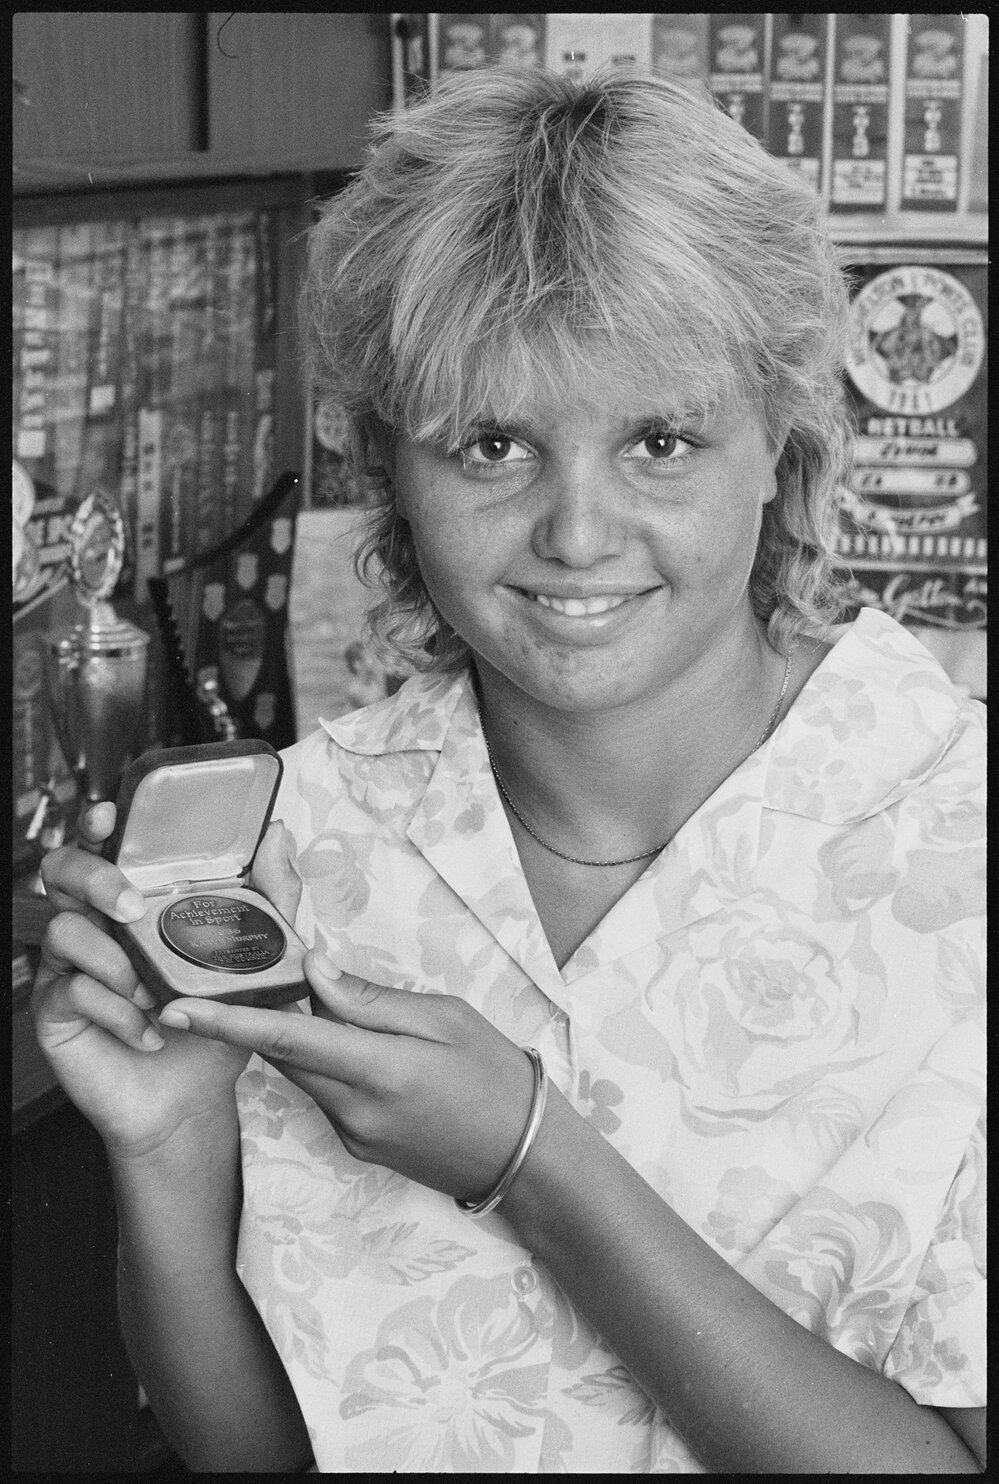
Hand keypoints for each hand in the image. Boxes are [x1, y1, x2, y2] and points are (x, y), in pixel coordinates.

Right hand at [31, 802, 250, 1160]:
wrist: (195, 1097)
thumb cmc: (216, 1020)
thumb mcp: (255, 958)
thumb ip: (270, 897)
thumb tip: (277, 836)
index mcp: (137, 899)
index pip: (104, 845)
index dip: (99, 824)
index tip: (111, 816)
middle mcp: (96, 922)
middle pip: (62, 871)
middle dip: (95, 879)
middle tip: (133, 908)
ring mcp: (71, 964)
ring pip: (63, 930)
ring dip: (115, 962)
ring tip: (153, 993)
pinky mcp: (55, 1010)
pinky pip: (71, 990)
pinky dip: (118, 1012)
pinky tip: (150, 1031)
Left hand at [156, 954, 536, 1202]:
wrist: (524, 1157)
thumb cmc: (496, 1075)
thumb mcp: (446, 1019)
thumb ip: (373, 1000)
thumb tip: (315, 970)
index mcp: (380, 1070)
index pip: (286, 1040)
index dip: (226, 1023)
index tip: (175, 1010)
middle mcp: (355, 1109)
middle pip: (285, 1055)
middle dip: (255, 1019)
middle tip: (232, 977)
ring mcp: (354, 1134)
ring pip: (305, 1074)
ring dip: (296, 1039)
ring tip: (308, 998)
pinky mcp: (358, 1145)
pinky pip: (326, 1094)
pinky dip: (325, 1063)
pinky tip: (355, 1043)